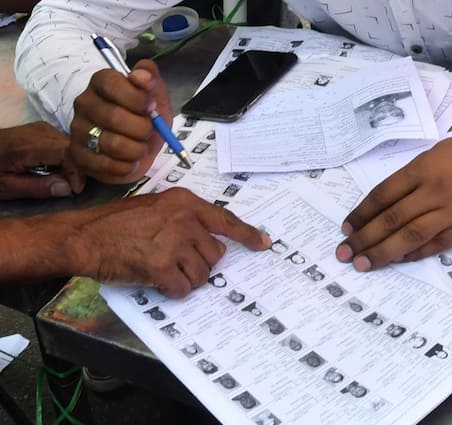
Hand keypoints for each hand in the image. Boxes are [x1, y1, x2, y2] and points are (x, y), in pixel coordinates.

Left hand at [0, 122, 83, 199]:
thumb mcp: (6, 186)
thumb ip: (38, 187)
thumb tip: (69, 189)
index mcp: (27, 146)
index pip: (68, 153)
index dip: (77, 172)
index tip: (74, 190)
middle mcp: (39, 131)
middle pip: (73, 148)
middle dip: (77, 169)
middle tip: (71, 188)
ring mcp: (42, 127)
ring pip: (72, 144)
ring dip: (73, 163)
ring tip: (63, 179)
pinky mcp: (43, 128)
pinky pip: (64, 141)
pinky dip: (66, 157)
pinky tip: (56, 168)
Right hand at [56, 188, 270, 296]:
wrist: (85, 237)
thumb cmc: (115, 223)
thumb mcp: (155, 207)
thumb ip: (183, 218)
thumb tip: (206, 238)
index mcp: (186, 203)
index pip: (226, 220)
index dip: (248, 235)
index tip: (264, 244)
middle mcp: (186, 220)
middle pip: (215, 254)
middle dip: (201, 263)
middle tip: (177, 262)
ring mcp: (176, 243)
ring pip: (202, 274)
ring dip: (187, 279)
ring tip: (164, 271)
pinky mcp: (163, 267)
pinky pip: (184, 289)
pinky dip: (174, 291)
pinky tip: (157, 281)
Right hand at [70, 59, 170, 183]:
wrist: (140, 148)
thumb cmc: (146, 117)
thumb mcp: (156, 95)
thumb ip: (151, 78)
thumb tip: (141, 75)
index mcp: (101, 83)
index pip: (111, 84)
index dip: (136, 98)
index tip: (151, 107)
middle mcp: (84, 103)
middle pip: (114, 117)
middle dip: (142, 129)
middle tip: (149, 132)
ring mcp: (78, 130)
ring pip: (111, 144)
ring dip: (136, 150)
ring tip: (141, 148)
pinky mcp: (78, 156)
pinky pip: (105, 165)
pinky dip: (126, 167)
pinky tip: (130, 162)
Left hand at [335, 116, 451, 270]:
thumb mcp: (441, 151)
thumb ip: (415, 175)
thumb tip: (389, 202)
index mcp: (424, 167)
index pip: (382, 195)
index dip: (361, 214)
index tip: (347, 228)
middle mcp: (435, 189)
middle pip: (391, 219)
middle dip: (364, 239)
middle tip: (344, 254)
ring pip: (410, 236)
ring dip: (383, 252)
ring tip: (364, 263)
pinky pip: (437, 244)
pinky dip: (415, 254)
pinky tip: (398, 261)